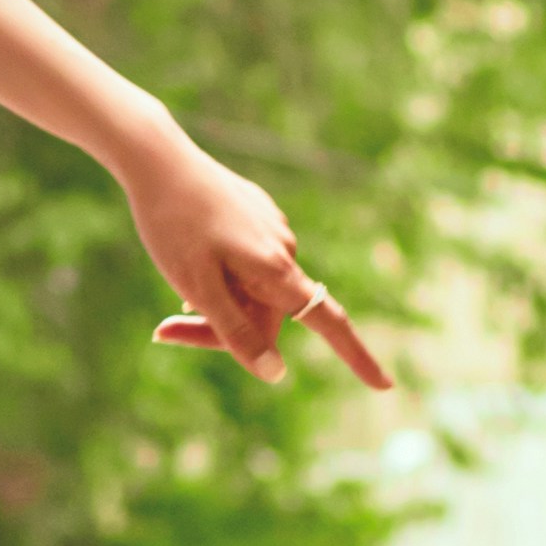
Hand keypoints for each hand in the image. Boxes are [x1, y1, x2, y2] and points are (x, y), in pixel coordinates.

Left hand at [126, 131, 392, 391]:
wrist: (160, 160)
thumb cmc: (174, 226)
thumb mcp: (198, 288)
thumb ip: (236, 332)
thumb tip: (276, 375)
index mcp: (276, 270)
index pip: (329, 322)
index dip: (356, 357)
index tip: (384, 385)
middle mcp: (283, 250)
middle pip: (266, 316)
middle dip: (223, 332)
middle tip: (164, 330)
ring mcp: (271, 230)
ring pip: (251, 291)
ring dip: (217, 301)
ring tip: (175, 280)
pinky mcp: (255, 216)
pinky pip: (244, 263)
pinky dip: (219, 274)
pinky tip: (189, 251)